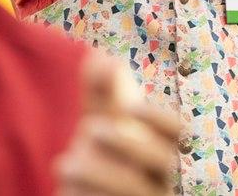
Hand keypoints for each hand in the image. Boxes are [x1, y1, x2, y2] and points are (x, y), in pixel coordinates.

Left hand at [58, 53, 178, 195]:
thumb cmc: (99, 156)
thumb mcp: (97, 124)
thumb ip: (100, 92)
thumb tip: (101, 55)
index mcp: (158, 147)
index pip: (175, 131)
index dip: (158, 118)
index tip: (129, 107)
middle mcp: (159, 177)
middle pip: (162, 161)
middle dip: (127, 143)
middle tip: (89, 129)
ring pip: (135, 190)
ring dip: (96, 173)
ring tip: (62, 165)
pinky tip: (66, 190)